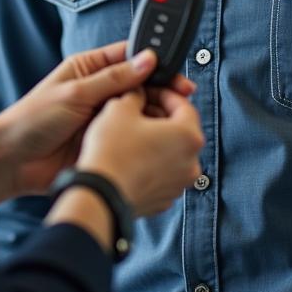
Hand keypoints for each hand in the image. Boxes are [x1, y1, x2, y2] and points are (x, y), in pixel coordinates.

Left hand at [0, 40, 195, 196]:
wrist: (13, 161)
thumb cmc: (33, 119)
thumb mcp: (75, 93)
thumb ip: (113, 78)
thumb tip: (146, 59)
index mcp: (89, 68)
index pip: (128, 57)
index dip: (153, 62)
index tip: (174, 70)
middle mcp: (100, 91)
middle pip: (140, 85)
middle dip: (161, 90)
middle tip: (183, 98)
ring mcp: (104, 118)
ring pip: (140, 113)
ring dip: (156, 115)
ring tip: (172, 120)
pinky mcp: (106, 142)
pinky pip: (133, 137)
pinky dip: (147, 138)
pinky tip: (158, 140)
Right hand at [76, 86, 203, 217]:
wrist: (99, 195)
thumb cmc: (113, 150)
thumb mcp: (120, 108)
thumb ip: (136, 94)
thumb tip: (139, 93)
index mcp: (188, 136)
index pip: (184, 105)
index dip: (164, 93)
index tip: (149, 91)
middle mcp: (192, 163)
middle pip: (180, 130)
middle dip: (160, 117)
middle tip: (138, 110)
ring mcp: (179, 185)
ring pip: (172, 153)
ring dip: (156, 141)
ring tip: (131, 134)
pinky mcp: (164, 199)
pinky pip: (162, 173)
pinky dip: (151, 163)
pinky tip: (130, 157)